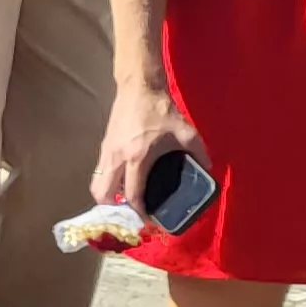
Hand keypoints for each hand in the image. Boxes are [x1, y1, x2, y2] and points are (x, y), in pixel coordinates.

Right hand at [90, 83, 206, 209]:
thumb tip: (207, 169)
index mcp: (138, 158)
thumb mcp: (186, 132)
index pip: (131, 194)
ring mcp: (107, 151)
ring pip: (97, 182)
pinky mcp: (104, 145)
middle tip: (128, 211)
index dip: (138, 211)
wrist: (138, 87)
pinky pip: (100, 171)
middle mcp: (117, 158)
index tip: (147, 219)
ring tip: (123, 199)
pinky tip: (122, 180)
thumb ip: (199, 153)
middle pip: (101, 193)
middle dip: (111, 208)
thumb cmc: (160, 110)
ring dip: (107, 194)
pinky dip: (107, 181)